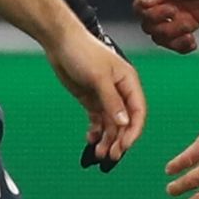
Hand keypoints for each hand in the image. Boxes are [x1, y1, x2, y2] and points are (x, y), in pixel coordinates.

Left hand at [60, 0, 130, 170]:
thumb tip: (123, 123)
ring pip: (111, 124)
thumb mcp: (98, 78)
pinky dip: (96, 132)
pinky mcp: (91, 99)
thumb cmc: (83, 52)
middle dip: (119, 140)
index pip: (138, 111)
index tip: (124, 147)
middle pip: (125, 122)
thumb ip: (112, 101)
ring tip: (97, 153)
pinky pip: (98, 121)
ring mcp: (105, 96)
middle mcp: (120, 91)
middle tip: (110, 157)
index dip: (133, 131)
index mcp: (129, 82)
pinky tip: (90, 140)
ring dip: (107, 139)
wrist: (60, 42)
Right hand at [134, 0, 198, 52]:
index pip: (139, 7)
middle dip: (164, 26)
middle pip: (148, 25)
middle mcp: (160, 2)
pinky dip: (181, 47)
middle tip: (182, 17)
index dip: (151, 14)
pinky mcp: (186, 23)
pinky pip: (176, 42)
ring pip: (160, 37)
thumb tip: (144, 3)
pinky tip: (192, 43)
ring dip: (174, 38)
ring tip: (191, 26)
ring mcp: (173, 15)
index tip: (171, 9)